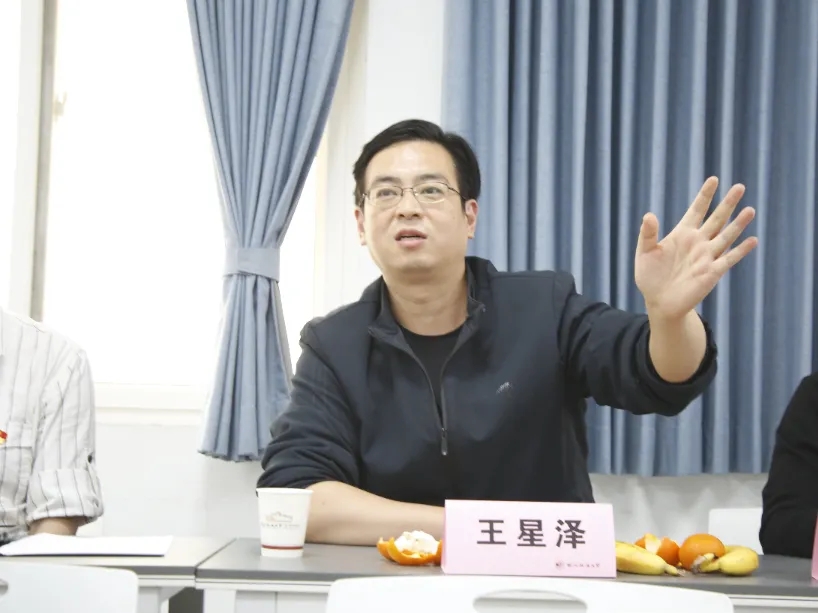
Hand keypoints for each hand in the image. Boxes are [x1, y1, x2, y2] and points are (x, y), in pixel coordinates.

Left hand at [634, 176, 757, 320]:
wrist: (659, 302)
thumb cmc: (650, 276)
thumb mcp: (644, 252)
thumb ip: (647, 234)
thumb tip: (649, 215)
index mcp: (682, 234)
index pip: (696, 210)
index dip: (705, 196)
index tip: (714, 179)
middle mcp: (698, 242)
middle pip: (716, 219)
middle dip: (727, 203)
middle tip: (740, 187)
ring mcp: (707, 256)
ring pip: (726, 236)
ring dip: (738, 224)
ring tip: (750, 210)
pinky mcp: (712, 272)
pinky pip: (729, 259)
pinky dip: (740, 250)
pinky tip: (752, 240)